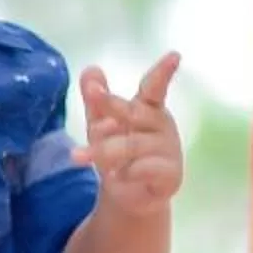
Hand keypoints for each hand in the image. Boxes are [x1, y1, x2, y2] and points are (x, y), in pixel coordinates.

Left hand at [75, 53, 185, 214]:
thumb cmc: (118, 154)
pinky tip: (115, 177)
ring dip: (103, 150)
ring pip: (132, 144)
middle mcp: (162, 126)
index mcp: (149, 108)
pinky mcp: (171, 175)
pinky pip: (143, 169)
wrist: (128, 197)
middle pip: (134, 111)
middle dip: (110, 106)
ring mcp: (170, 150)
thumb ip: (97, 100)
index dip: (163, 72)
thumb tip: (90, 69)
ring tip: (78, 157)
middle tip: (91, 102)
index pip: (155, 87)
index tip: (174, 55)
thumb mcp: (102, 125)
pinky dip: (124, 173)